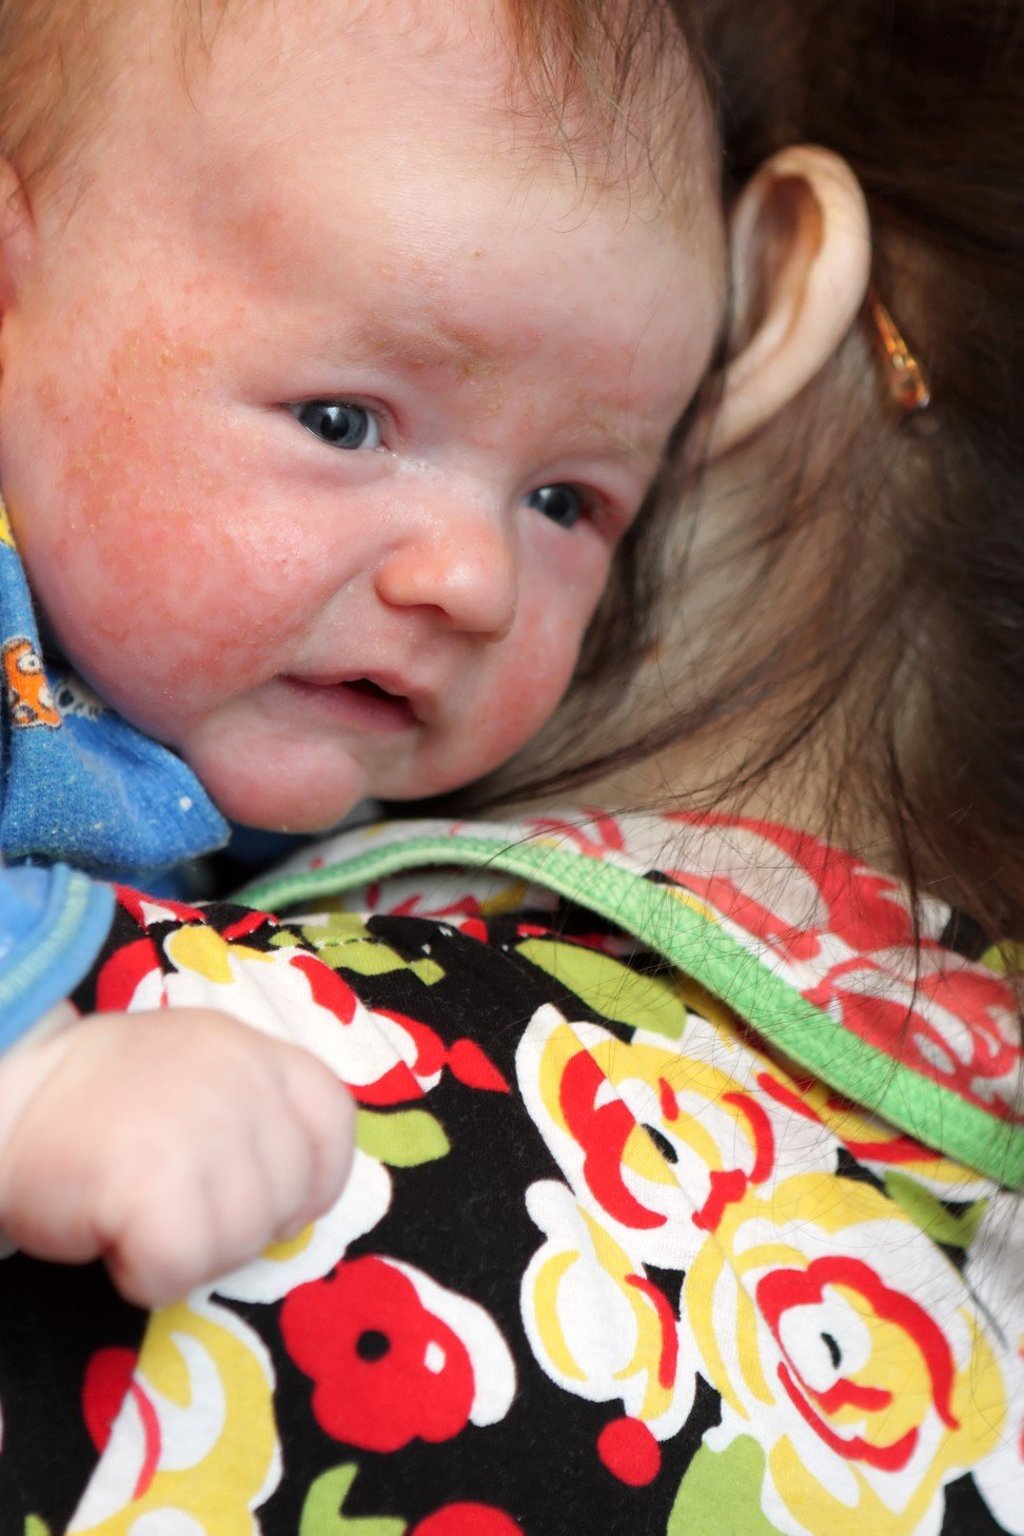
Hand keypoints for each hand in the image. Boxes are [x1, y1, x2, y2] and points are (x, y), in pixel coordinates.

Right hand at [0, 1005, 354, 1305]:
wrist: (2, 1098)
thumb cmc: (100, 1103)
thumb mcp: (198, 1075)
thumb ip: (254, 1113)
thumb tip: (300, 1202)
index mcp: (254, 1050)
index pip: (333, 1122)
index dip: (309, 1182)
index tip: (261, 1202)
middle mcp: (239, 1077)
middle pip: (288, 1197)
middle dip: (236, 1227)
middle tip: (172, 1211)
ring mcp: (200, 1124)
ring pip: (242, 1239)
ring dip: (192, 1255)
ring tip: (138, 1220)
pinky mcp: (152, 1176)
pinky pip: (184, 1265)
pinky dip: (148, 1275)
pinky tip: (116, 1243)